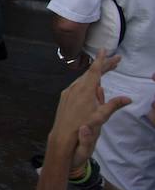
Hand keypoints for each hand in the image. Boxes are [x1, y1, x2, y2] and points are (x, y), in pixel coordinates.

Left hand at [50, 50, 131, 166]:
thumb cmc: (82, 129)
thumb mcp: (100, 118)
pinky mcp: (64, 98)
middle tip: (116, 61)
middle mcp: (74, 88)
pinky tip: (93, 86)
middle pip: (91, 73)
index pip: (94, 72)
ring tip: (108, 70)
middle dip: (103, 66)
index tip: (106, 50)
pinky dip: (88, 82)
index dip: (101, 61)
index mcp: (84, 91)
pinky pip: (78, 85)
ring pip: (84, 79)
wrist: (61, 139)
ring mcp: (68, 92)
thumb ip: (113, 106)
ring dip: (96, 74)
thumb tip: (128, 98)